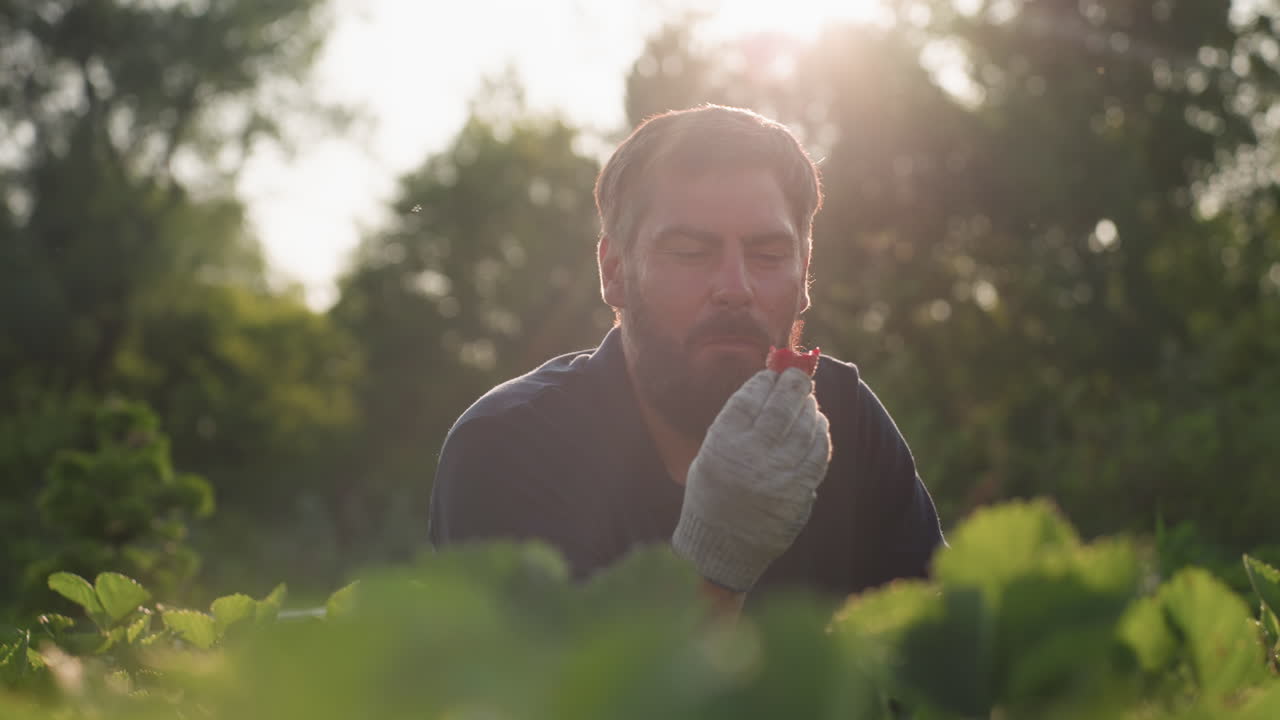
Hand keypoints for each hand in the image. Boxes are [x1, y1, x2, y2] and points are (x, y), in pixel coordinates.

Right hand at [671, 367, 831, 592]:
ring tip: (809, 399)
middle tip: (799, 374)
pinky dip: (820, 435)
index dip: (764, 382)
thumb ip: (736, 423)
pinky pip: (817, 455)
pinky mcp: (798, 491)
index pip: (749, 399)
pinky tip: (818, 424)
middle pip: (780, 408)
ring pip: (803, 428)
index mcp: (722, 444)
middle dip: (792, 385)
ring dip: (809, 408)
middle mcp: (750, 456)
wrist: (722, 545)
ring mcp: (777, 475)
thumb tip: (768, 386)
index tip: (772, 373)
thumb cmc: (713, 493)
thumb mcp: (710, 454)